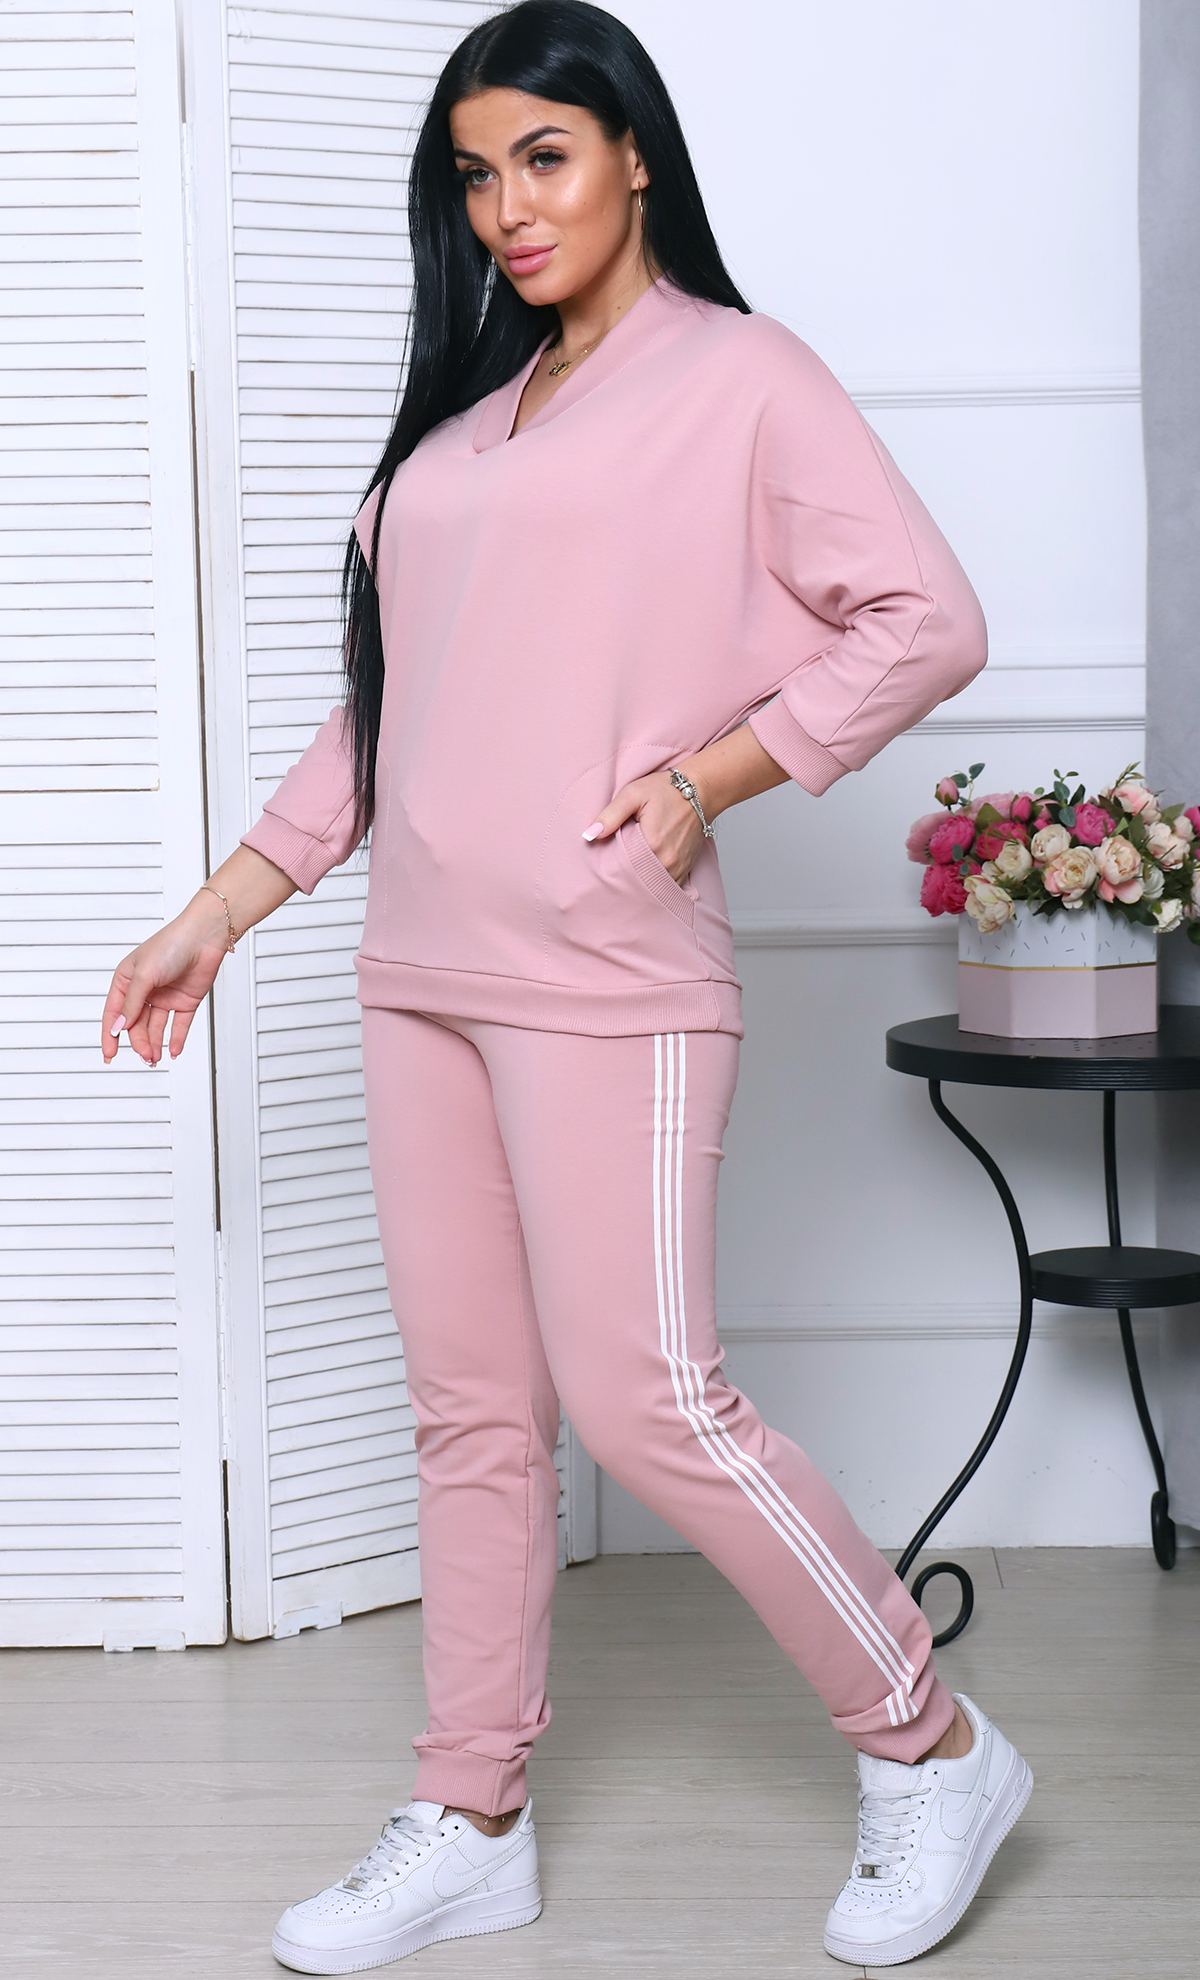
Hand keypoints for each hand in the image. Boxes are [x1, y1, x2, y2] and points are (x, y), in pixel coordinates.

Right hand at [100, 845, 296, 1065]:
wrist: (205, 937)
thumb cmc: (171, 945)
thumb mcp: (145, 975)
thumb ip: (132, 1004)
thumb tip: (119, 1028)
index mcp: (127, 980)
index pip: (114, 1013)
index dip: (110, 1035)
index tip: (109, 1055)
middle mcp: (145, 990)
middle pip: (136, 1024)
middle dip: (139, 1041)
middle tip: (146, 1055)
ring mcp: (165, 996)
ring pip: (155, 1028)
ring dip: (155, 1043)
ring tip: (156, 1057)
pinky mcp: (185, 1001)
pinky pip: (178, 1025)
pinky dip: (176, 1039)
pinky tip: (173, 1050)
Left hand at [580, 727, 789, 883]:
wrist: (699, 790)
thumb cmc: (666, 790)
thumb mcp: (633, 794)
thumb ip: (610, 815)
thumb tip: (589, 835)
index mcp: (652, 844)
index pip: (623, 868)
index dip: (611, 868)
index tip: (604, 864)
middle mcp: (667, 860)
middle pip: (638, 881)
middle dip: (624, 878)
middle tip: (613, 872)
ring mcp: (678, 867)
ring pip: (653, 887)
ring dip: (640, 882)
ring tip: (629, 873)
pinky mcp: (685, 869)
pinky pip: (666, 886)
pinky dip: (655, 883)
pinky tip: (645, 875)